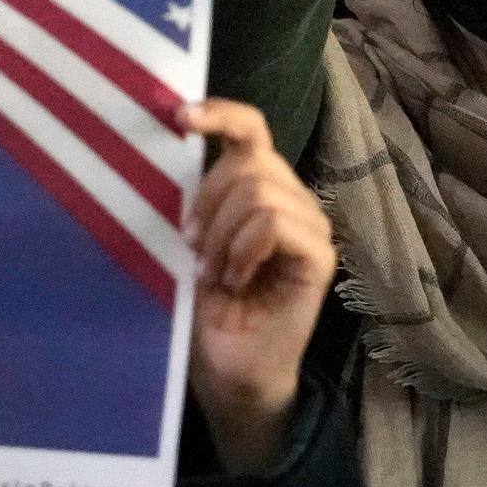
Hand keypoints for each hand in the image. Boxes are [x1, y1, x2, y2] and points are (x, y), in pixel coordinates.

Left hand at [178, 98, 334, 475]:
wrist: (227, 372)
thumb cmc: (204, 310)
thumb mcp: (188, 243)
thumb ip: (190, 199)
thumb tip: (167, 150)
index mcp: (259, 189)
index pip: (251, 130)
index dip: (219, 114)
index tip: (178, 117)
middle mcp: (291, 199)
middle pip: (248, 160)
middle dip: (207, 203)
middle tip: (193, 249)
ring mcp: (310, 226)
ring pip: (259, 191)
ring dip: (222, 235)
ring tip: (215, 274)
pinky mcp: (319, 256)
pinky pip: (275, 223)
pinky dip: (244, 250)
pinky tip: (236, 280)